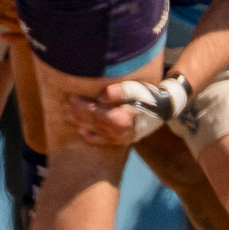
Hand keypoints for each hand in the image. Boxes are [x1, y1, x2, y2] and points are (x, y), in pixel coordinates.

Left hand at [71, 77, 188, 146]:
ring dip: (81, 123)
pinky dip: (91, 136)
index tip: (70, 98)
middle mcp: (120, 132)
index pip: (96, 114)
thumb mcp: (136, 88)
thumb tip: (103, 96)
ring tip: (68, 115)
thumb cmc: (148, 95)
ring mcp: (121, 139)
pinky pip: (103, 141)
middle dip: (77, 115)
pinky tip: (82, 131)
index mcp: (122, 119)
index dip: (82, 107)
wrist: (164, 108)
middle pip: (93, 123)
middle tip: (65, 106)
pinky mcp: (122, 141)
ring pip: (96, 132)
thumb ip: (120, 91)